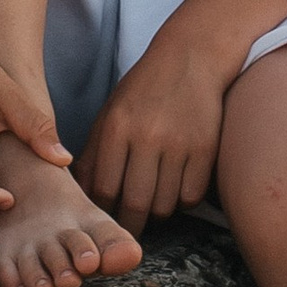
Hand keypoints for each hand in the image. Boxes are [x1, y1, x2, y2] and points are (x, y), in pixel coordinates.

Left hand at [77, 28, 235, 229]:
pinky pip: (190, 196)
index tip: (105, 217)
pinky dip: (181, 201)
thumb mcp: (111, 113)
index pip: (103, 189)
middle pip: (134, 202)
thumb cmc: (144, 88)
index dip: (102, 211)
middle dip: (129, 223)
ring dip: (156, 213)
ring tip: (152, 205)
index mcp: (117, 127)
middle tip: (128, 228)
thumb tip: (80, 194)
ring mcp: (179, 144)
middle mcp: (147, 136)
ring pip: (164, 205)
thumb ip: (94, 153)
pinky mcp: (205, 148)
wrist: (192, 57)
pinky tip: (175, 189)